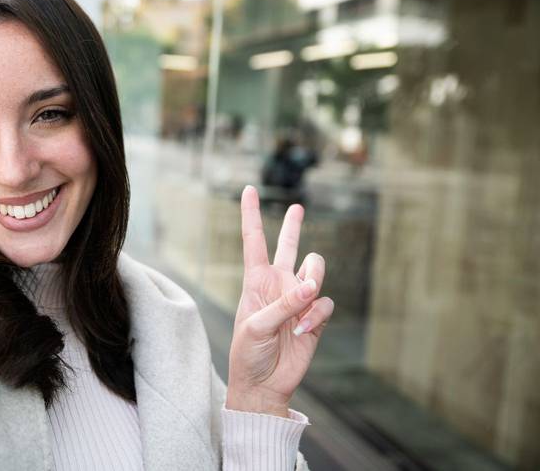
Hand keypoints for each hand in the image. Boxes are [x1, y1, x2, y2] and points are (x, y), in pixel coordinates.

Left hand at [226, 185, 333, 416]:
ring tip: (300, 306)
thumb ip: (284, 304)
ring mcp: (298, 300)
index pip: (254, 241)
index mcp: (256, 281)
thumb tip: (311, 286)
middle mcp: (278, 284)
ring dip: (312, 281)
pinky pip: (325, 303)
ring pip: (316, 270)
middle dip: (293, 226)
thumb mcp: (256, 326)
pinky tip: (302, 330)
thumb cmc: (248, 353)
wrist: (264, 384)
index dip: (251, 215)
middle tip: (297, 208)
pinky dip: (316, 315)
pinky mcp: (314, 317)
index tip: (248, 189)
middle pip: (289, 246)